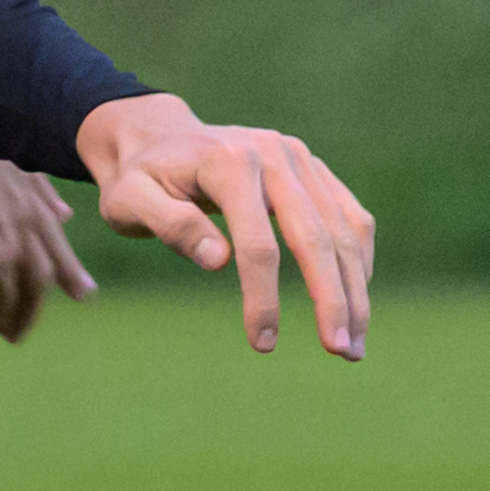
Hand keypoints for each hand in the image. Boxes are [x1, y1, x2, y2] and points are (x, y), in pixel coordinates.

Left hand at [0, 125, 99, 384]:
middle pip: (38, 278)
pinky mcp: (19, 162)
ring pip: (53, 240)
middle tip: (22, 328)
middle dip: (32, 306)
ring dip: (64, 269)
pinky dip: (55, 216)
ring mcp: (25, 193)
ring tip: (82, 291)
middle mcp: (21, 230)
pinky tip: (62, 220)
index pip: (7, 303)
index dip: (3, 321)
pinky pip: (46, 197)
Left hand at [77, 96, 372, 358]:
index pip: (258, 243)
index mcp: (229, 163)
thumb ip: (170, 226)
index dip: (264, 297)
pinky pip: (350, 216)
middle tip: (340, 353)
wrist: (158, 137)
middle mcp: (274, 154)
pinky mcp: (313, 168)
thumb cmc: (139, 179)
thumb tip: (219, 260)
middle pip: (316, 236)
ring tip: (355, 346)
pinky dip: (359, 260)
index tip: (263, 344)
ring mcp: (300, 158)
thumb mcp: (130, 201)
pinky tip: (357, 302)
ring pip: (343, 230)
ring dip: (356, 291)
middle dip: (332, 300)